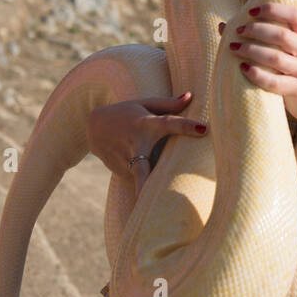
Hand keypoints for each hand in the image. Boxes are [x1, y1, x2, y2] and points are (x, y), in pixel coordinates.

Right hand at [86, 94, 206, 197]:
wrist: (92, 126)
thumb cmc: (125, 112)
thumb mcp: (144, 103)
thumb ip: (168, 104)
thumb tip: (191, 96)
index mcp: (145, 123)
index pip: (168, 124)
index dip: (186, 127)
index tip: (204, 129)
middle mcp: (134, 144)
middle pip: (142, 169)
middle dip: (146, 186)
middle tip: (159, 201)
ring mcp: (124, 161)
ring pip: (147, 172)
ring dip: (155, 172)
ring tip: (145, 159)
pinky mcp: (119, 172)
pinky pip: (139, 174)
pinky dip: (143, 170)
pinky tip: (132, 157)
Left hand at [218, 3, 296, 124]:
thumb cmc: (294, 65)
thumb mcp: (290, 46)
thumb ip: (265, 33)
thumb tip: (223, 25)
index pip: (294, 15)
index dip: (272, 10)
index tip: (250, 11)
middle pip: (282, 36)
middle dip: (256, 31)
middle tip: (238, 31)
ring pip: (276, 58)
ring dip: (251, 51)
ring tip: (234, 48)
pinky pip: (274, 82)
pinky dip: (257, 74)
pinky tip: (243, 68)